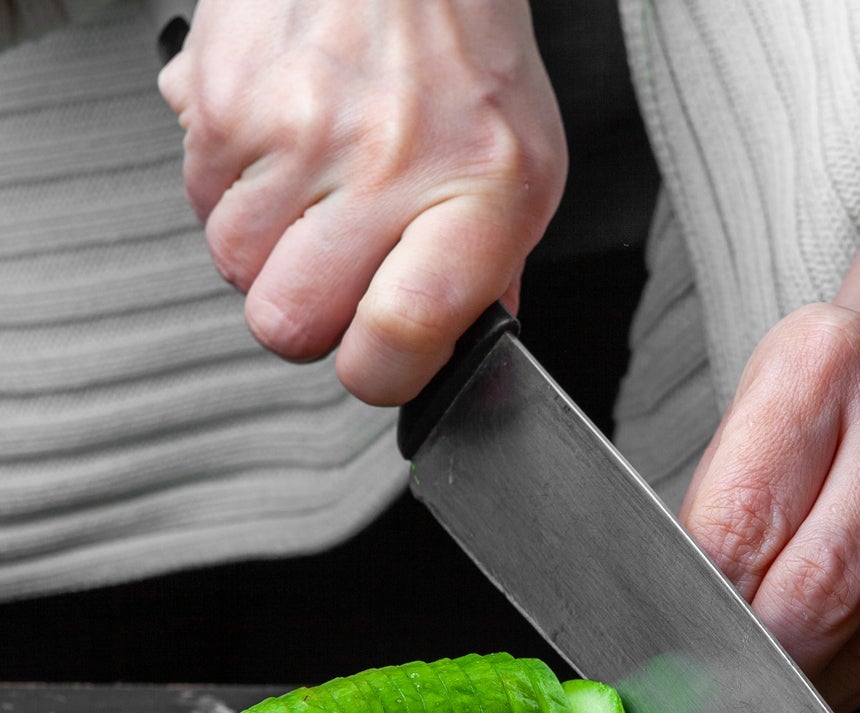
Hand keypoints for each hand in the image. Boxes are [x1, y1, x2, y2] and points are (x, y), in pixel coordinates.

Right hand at [158, 0, 565, 405]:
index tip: (382, 366)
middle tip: (341, 278)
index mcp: (477, 193)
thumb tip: (457, 356)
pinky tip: (283, 154)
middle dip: (310, 321)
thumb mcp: (523, 174)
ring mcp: (296, 127)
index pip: (401, 329)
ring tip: (315, 201)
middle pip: (291, 321)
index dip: (380, 374)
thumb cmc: (465, 55)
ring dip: (266, 256)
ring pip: (236, 266)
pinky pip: (200, 198)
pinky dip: (233, 192)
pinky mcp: (223, 97)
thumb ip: (491, 276)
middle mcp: (384, 160)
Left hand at [642, 302, 859, 712]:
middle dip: (750, 680)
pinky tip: (821, 674)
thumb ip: (719, 528)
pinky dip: (848, 680)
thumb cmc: (834, 404)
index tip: (659, 697)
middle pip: (823, 594)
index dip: (694, 628)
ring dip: (797, 697)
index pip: (743, 528)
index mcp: (826, 365)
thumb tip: (671, 663)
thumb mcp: (757, 421)